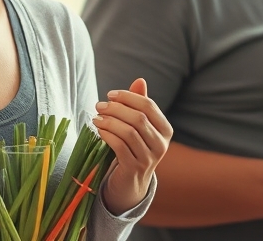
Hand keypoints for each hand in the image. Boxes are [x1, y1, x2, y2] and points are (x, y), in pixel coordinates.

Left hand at [94, 78, 172, 214]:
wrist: (131, 182)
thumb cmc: (133, 147)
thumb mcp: (138, 126)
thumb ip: (139, 104)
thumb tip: (140, 80)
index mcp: (165, 129)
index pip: (148, 106)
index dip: (128, 97)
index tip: (110, 94)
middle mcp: (162, 144)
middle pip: (138, 118)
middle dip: (116, 109)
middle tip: (99, 106)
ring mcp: (149, 158)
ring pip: (129, 132)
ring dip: (109, 122)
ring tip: (96, 118)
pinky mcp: (134, 168)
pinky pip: (120, 147)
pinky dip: (107, 135)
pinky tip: (99, 131)